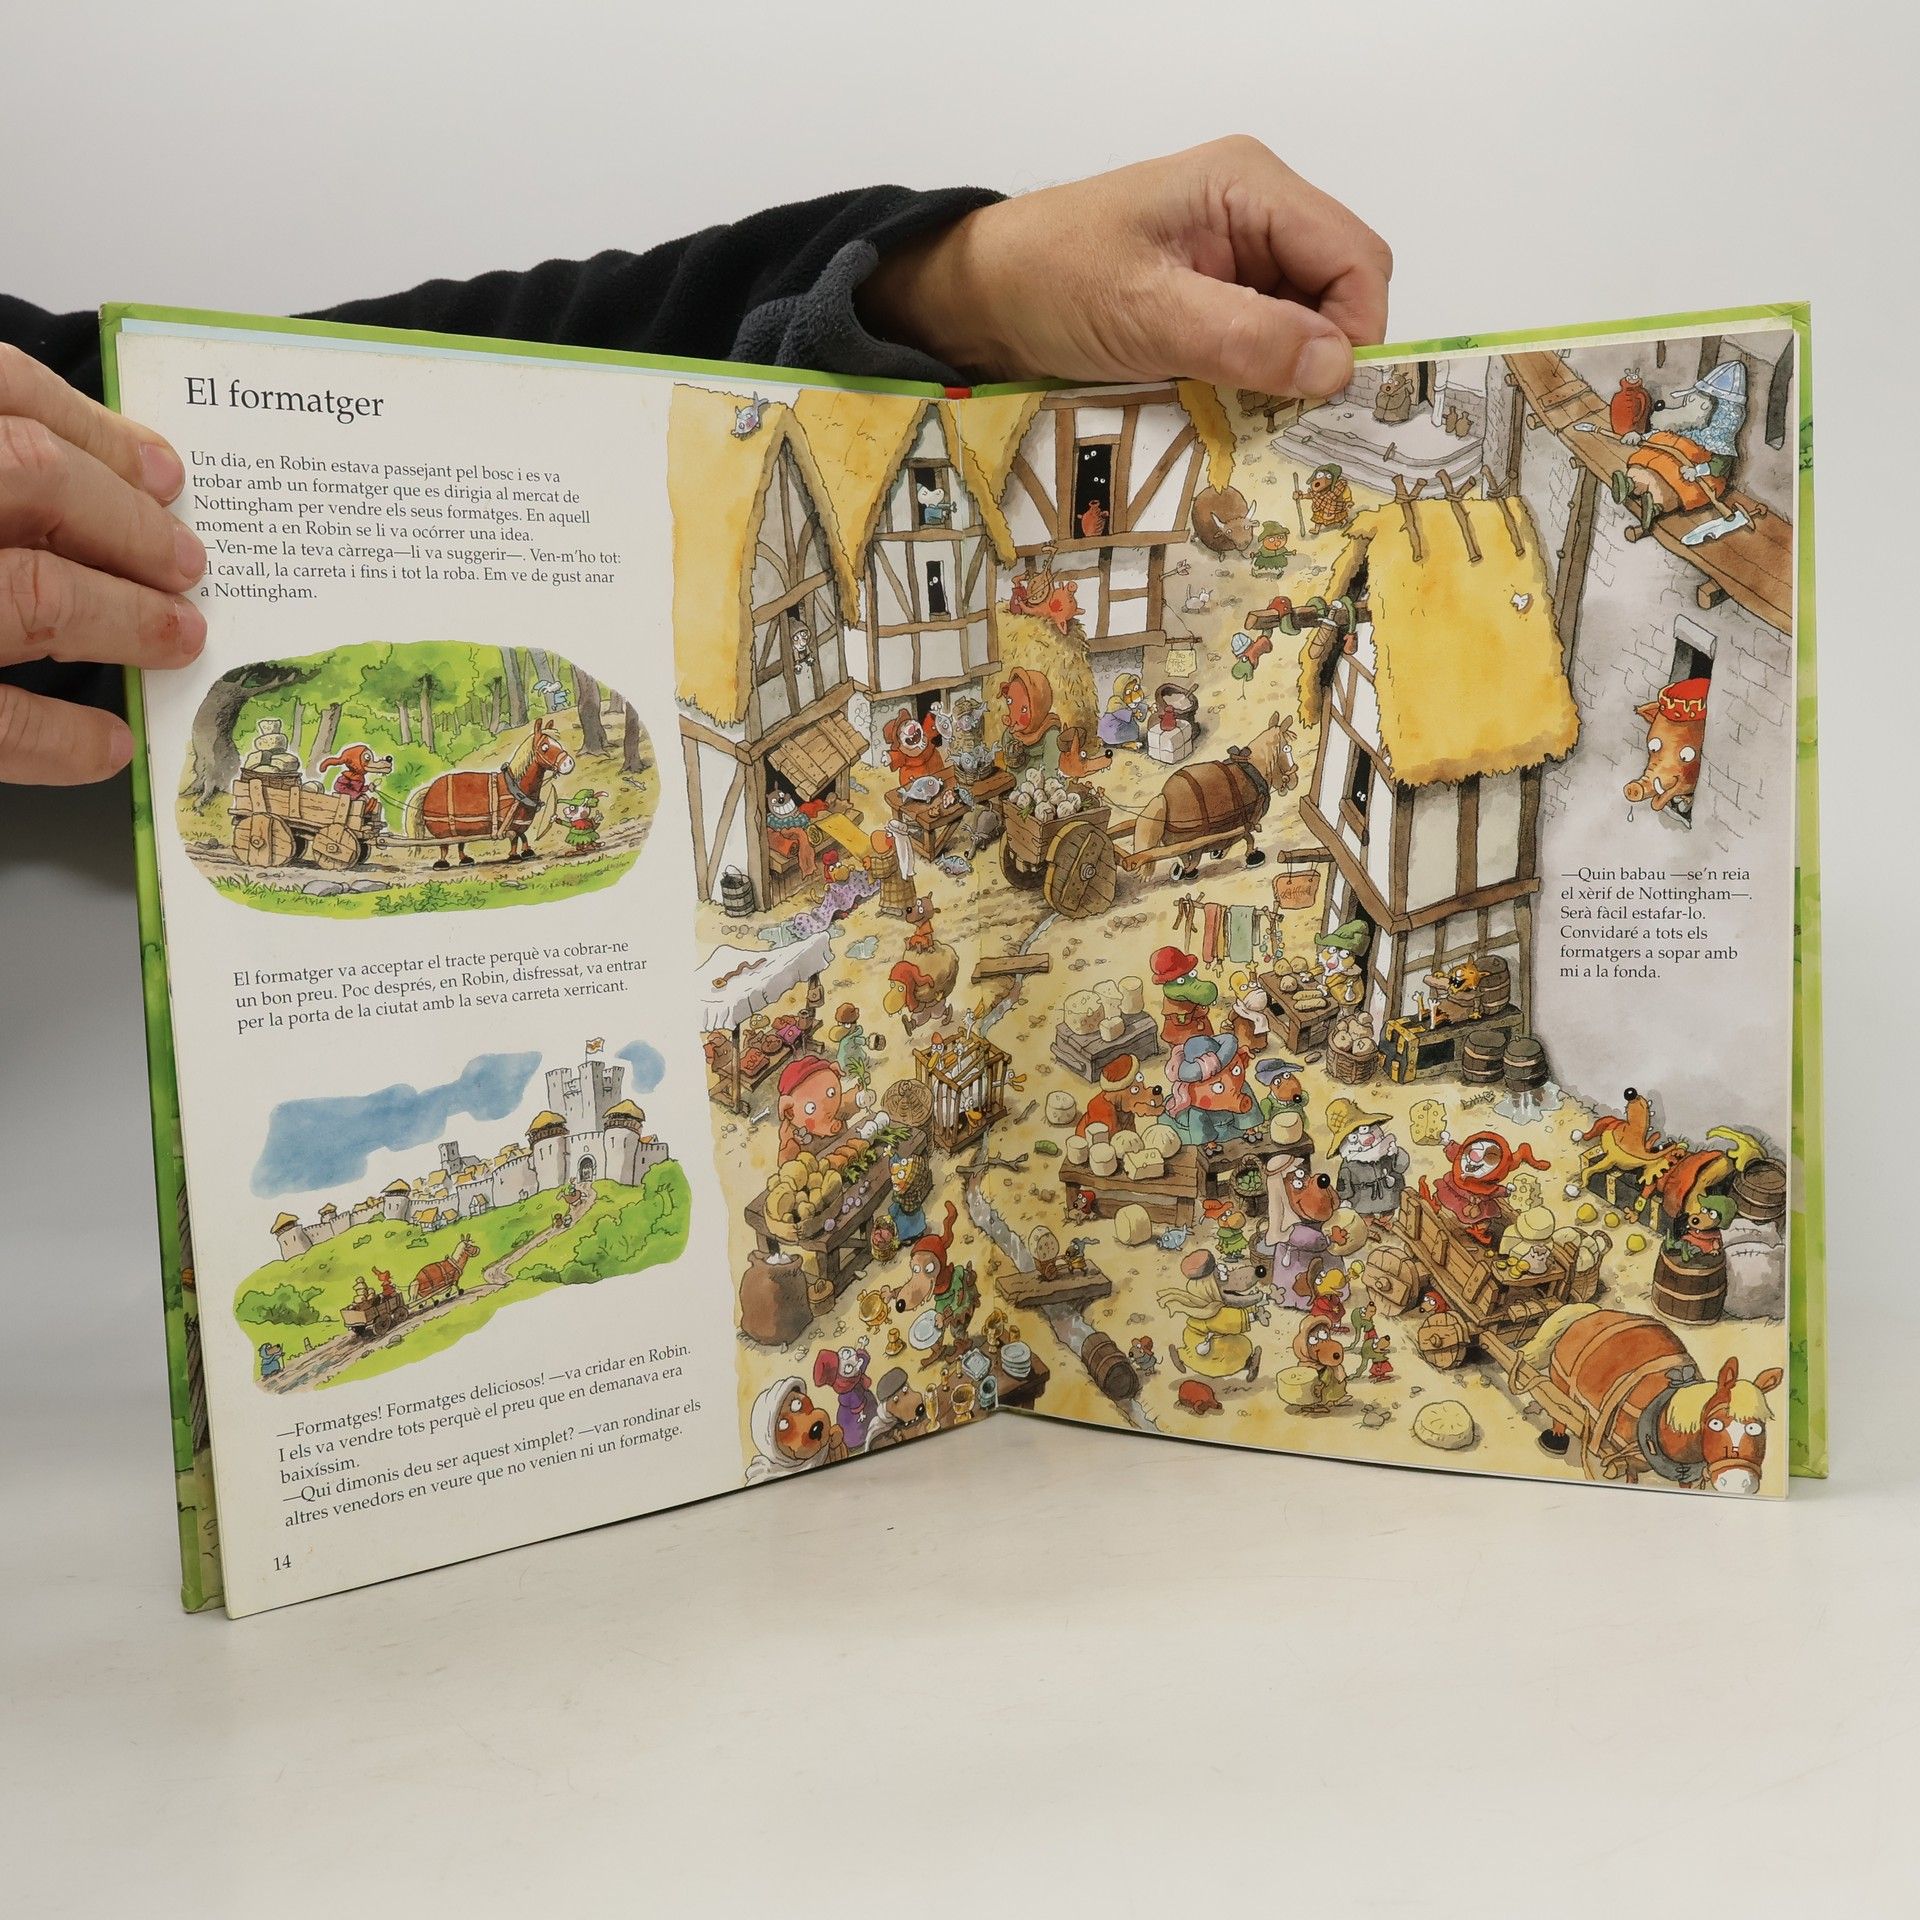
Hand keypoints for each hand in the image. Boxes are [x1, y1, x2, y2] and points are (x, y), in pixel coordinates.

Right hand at [0, 345, 205, 783]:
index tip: (165, 470)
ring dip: (122, 616)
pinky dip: (57, 738)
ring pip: (31, 591)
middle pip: (28, 474)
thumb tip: (84, 481)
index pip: (1, 389)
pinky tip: (106, 745)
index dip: (91, 429)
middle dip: (127, 518)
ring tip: (180, 637)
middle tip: (190, 562)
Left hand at [864, 137, 1391, 397]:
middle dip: (1323, 360)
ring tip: (1257, 427)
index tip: (1325, 401)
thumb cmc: (1048, 282)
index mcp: (1249, 186)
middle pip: (1340, 292)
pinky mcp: (1213, 300)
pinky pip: (1263, 345)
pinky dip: (1257, 384)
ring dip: (1288, 380)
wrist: (979, 297)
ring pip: (1305, 327)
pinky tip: (1233, 415)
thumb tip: (1335, 367)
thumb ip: (1243, 336)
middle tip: (1291, 426)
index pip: (1355, 257)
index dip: (1356, 332)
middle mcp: (1255, 214)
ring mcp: (1235, 258)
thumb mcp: (1146, 312)